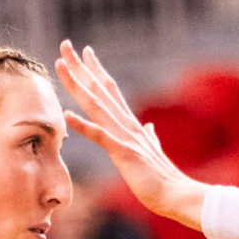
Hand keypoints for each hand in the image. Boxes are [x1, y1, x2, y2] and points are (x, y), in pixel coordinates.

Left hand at [53, 41, 207, 229]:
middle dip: (80, 67)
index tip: (85, 53)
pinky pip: (100, 136)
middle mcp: (126, 123)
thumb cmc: (163, 178)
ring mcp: (124, 135)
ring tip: (60, 65)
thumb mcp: (154, 152)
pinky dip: (83, 125)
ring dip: (76, 84)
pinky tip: (66, 114)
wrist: (177, 194)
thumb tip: (150, 128)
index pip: (110, 90)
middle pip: (99, 89)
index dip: (96, 71)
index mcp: (130, 124)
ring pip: (96, 104)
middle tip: (65, 44)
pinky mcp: (123, 152)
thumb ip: (150, 137)